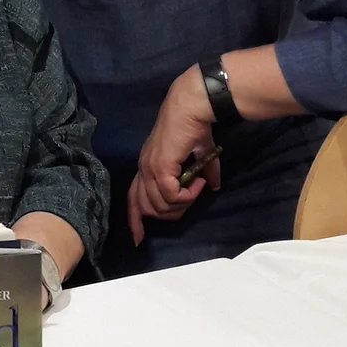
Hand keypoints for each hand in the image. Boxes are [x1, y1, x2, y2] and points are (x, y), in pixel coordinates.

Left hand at [128, 66, 221, 245]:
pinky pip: (171, 195)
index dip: (135, 220)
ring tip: (197, 187)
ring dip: (182, 203)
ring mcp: (150, 167)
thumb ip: (204, 172)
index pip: (133, 198)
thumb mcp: (199, 154)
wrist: (192, 107)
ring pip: (159, 205)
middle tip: (189, 201)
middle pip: (146, 208)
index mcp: (147, 165)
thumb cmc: (193, 125)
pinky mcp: (160, 166)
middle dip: (169, 214)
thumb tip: (213, 187)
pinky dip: (186, 195)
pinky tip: (198, 184)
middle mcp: (143, 168)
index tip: (139, 238)